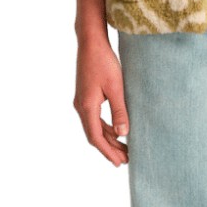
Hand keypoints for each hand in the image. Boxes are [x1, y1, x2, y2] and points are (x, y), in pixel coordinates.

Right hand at [74, 35, 128, 165]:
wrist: (90, 43)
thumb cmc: (104, 62)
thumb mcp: (116, 87)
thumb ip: (119, 111)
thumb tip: (123, 134)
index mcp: (87, 107)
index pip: (96, 137)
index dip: (107, 152)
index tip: (119, 163)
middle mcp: (81, 107)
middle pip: (95, 135)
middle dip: (110, 149)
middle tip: (125, 160)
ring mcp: (82, 102)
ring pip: (95, 127)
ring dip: (109, 138)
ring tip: (124, 149)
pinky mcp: (86, 96)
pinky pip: (95, 118)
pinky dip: (106, 127)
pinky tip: (117, 131)